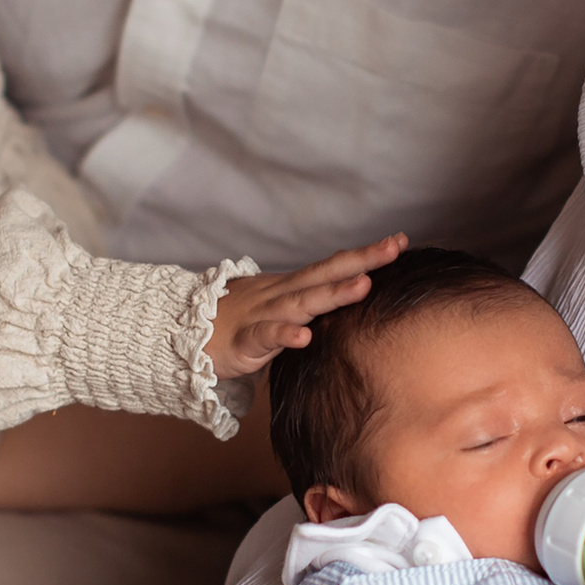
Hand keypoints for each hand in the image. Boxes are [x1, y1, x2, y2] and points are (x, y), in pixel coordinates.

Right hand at [204, 234, 407, 377]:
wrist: (183, 333)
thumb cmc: (236, 321)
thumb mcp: (280, 307)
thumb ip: (310, 299)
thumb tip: (346, 286)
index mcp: (292, 287)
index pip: (334, 266)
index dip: (366, 254)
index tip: (400, 241)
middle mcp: (282, 294)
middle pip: (326, 274)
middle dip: (362, 261)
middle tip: (394, 248)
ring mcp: (263, 315)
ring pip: (302, 302)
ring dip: (332, 293)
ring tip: (362, 286)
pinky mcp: (245, 342)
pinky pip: (266, 337)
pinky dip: (285, 335)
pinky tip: (304, 337)